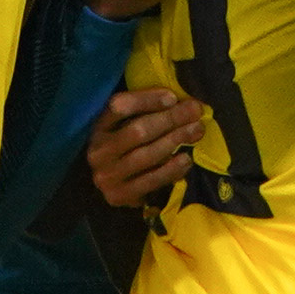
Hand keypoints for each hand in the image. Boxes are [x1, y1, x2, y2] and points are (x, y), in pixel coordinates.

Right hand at [87, 85, 205, 208]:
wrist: (114, 186)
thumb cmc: (128, 148)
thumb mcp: (127, 125)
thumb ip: (146, 112)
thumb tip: (180, 103)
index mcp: (98, 127)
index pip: (119, 107)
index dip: (146, 100)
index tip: (173, 97)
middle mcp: (98, 151)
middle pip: (137, 131)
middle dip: (170, 119)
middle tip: (196, 111)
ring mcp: (106, 176)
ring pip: (146, 155)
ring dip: (175, 140)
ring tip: (196, 131)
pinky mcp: (119, 196)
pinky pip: (151, 181)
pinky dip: (172, 169)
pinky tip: (187, 159)